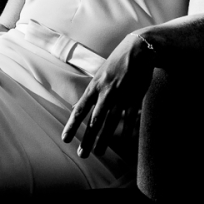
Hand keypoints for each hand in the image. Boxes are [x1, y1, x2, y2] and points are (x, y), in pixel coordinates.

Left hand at [60, 32, 156, 158]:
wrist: (138, 49)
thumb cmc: (117, 63)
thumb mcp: (99, 75)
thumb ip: (90, 93)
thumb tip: (76, 108)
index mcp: (94, 86)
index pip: (80, 110)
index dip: (72, 126)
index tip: (65, 139)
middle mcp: (106, 93)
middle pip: (94, 120)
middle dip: (87, 139)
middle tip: (81, 154)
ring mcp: (121, 96)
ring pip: (111, 122)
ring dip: (104, 139)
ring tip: (99, 152)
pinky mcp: (135, 97)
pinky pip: (130, 118)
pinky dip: (127, 131)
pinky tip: (124, 142)